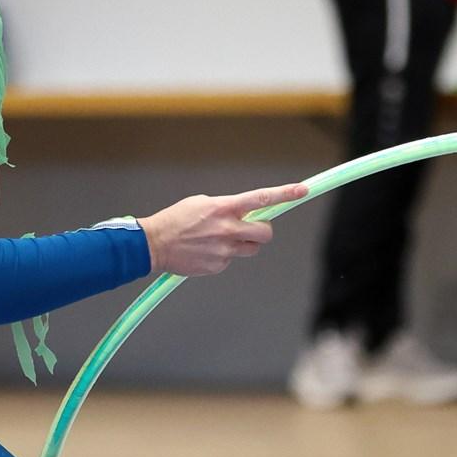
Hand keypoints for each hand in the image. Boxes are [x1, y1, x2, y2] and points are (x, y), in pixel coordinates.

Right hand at [141, 184, 305, 276]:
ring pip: (252, 249)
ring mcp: (224, 250)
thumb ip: (226, 207)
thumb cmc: (175, 220)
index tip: (302, 190)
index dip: (284, 194)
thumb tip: (244, 212)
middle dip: (263, 230)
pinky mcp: (218, 265)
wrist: (154, 244)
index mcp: (223, 208)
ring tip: (220, 240)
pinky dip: (223, 256)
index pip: (261, 198)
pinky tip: (206, 251)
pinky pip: (232, 260)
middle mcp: (228, 229)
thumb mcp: (201, 203)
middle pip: (266, 232)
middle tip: (251, 228)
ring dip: (243, 244)